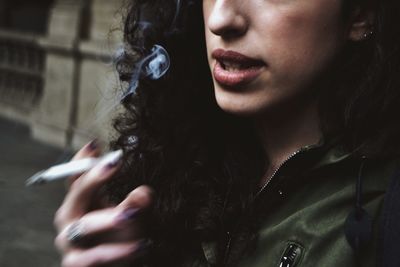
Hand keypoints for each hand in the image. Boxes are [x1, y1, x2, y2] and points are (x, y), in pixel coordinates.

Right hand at [54, 141, 152, 266]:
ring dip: (110, 218)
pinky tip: (140, 245)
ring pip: (85, 226)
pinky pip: (95, 256)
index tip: (96, 144)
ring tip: (134, 214)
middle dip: (94, 178)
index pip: (76, 176)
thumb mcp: (131, 215)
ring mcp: (70, 241)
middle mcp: (71, 218)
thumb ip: (135, 202)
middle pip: (76, 194)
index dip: (83, 160)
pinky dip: (118, 251)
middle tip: (115, 163)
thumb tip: (145, 191)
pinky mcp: (76, 264)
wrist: (117, 265)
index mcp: (81, 201)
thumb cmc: (120, 236)